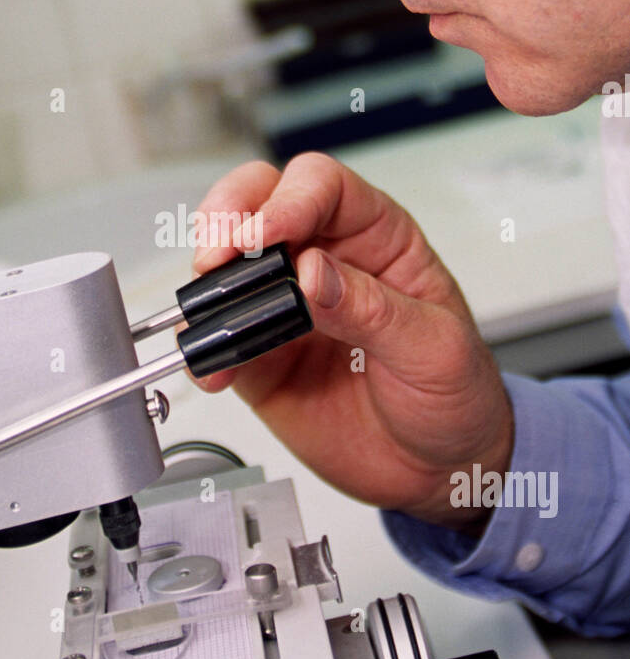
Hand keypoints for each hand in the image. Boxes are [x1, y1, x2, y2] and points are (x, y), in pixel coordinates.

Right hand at [192, 153, 512, 529]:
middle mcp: (324, 260)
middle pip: (259, 202)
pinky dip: (204, 350)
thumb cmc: (455, 396)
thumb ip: (374, 309)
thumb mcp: (435, 350)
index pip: (322, 187)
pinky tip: (215, 367)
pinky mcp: (262, 359)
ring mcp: (285, 308)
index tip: (267, 235)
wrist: (440, 471)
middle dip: (228, 218)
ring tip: (212, 315)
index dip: (289, 200)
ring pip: (228, 267)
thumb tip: (314, 272)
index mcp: (377, 238)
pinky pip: (218, 342)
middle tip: (218, 254)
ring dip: (210, 284)